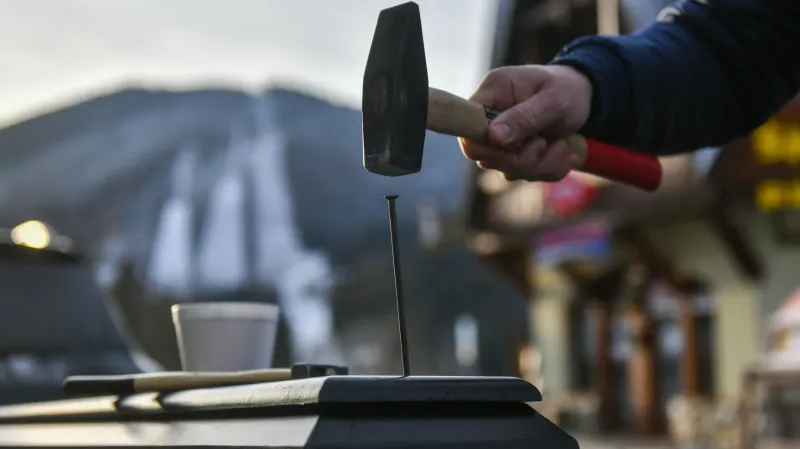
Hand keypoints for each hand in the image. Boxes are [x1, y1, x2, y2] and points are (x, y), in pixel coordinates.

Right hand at [459, 64, 592, 181]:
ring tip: (562, 147)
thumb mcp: (553, 100)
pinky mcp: (513, 153)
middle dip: (521, 159)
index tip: (516, 144)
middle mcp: (490, 117)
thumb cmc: (568, 89)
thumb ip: (524, 117)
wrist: (585, 96)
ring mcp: (500, 138)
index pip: (467, 128)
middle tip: (545, 144)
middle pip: (485, 156)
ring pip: (506, 170)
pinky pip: (523, 175)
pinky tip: (563, 153)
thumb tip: (493, 136)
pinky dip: (547, 170)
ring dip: (539, 166)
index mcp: (493, 93)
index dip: (486, 145)